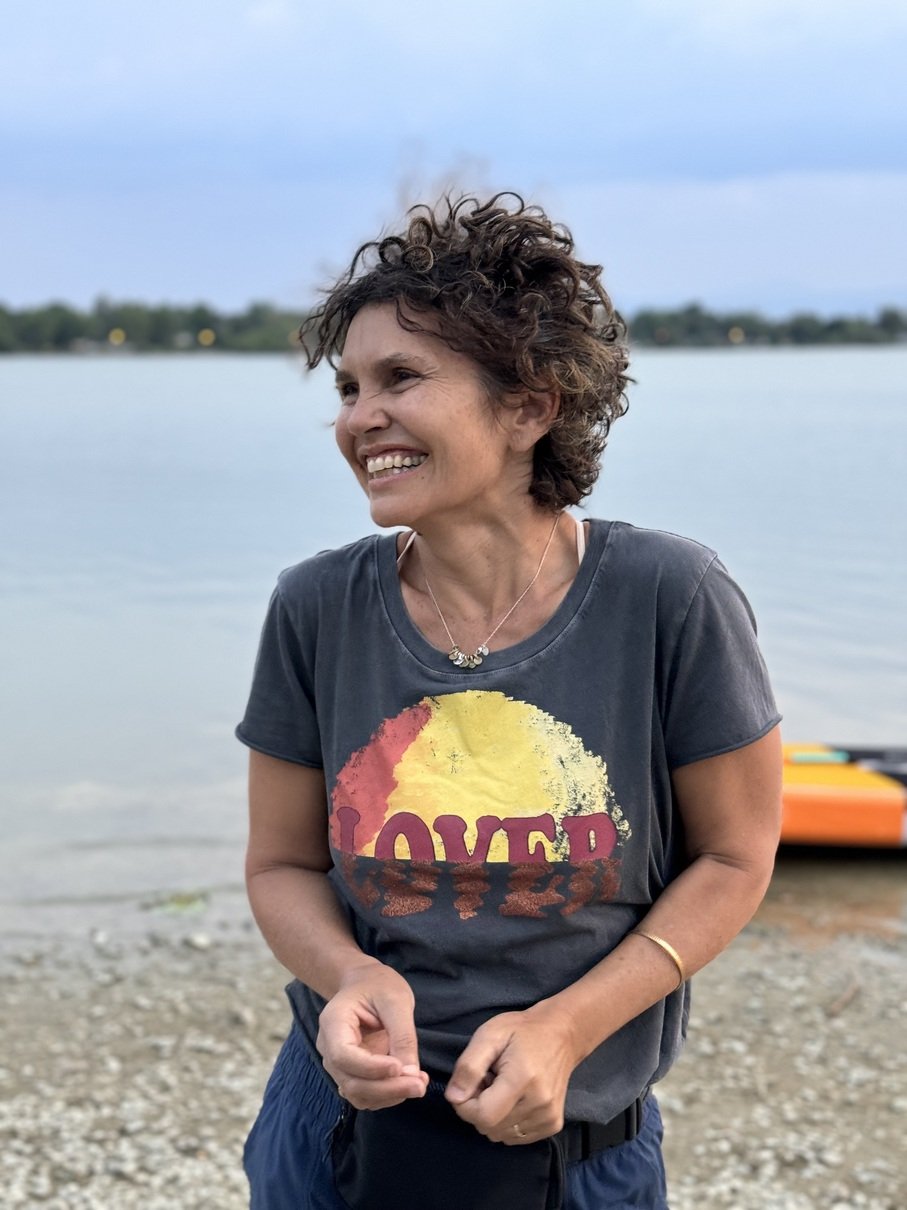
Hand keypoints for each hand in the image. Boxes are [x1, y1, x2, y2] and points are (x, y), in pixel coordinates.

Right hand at [316, 960, 428, 1109]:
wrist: (365, 983)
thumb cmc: (378, 985)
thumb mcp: (396, 1000)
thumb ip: (403, 1035)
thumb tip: (411, 1073)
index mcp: (334, 1022)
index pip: (344, 1055)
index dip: (371, 1068)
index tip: (400, 1067)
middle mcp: (329, 1047)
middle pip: (351, 1082)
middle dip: (386, 1088)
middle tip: (420, 1085)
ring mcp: (338, 1064)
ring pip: (358, 1094)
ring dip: (389, 1096)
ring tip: (419, 1083)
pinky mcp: (352, 1073)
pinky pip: (366, 1094)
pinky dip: (388, 1095)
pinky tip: (409, 1082)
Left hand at [445, 1004, 579, 1144]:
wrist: (561, 1034)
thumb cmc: (521, 1031)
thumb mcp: (489, 1035)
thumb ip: (469, 1066)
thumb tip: (453, 1098)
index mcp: (523, 1080)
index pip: (483, 1116)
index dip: (466, 1105)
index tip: (470, 1083)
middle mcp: (540, 1104)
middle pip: (490, 1128)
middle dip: (478, 1108)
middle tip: (488, 1080)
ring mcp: (549, 1117)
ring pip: (500, 1135)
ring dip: (493, 1115)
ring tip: (502, 1087)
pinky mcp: (553, 1125)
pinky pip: (515, 1136)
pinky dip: (506, 1122)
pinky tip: (514, 1098)